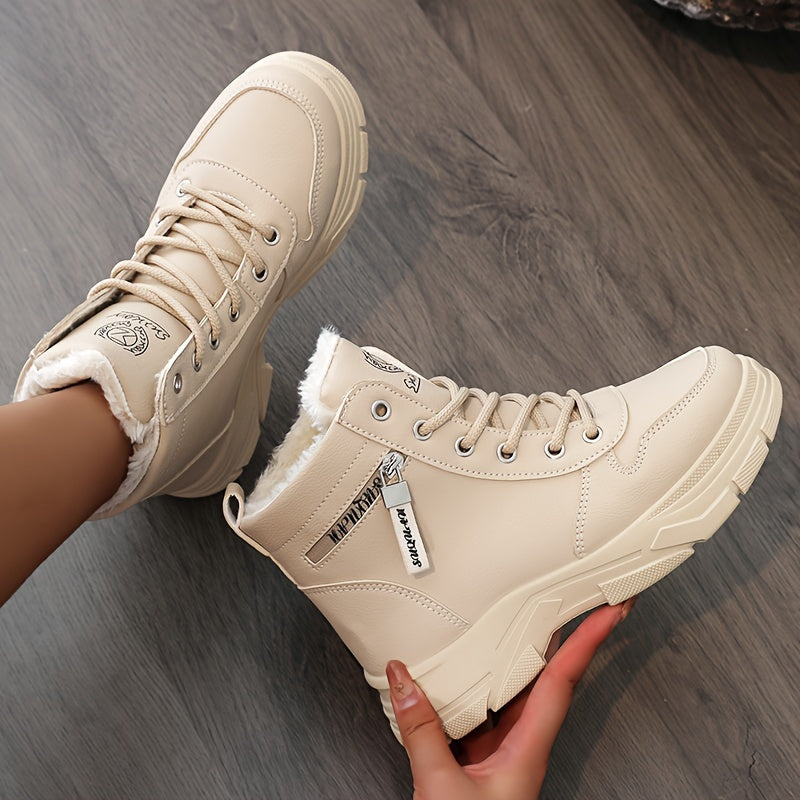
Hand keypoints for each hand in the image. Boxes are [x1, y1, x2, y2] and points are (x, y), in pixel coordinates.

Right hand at [387, 598, 635, 799]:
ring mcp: (506, 750)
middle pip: (550, 676)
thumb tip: (404, 679)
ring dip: (525, 655)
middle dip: (567, 637)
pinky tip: (472, 667)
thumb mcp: (440, 785)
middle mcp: (524, 744)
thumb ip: (421, 730)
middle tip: (579, 599)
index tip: (612, 610)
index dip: (589, 641)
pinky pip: (490, 706)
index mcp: (528, 749)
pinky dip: (484, 680)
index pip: (563, 680)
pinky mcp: (485, 756)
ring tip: (529, 618)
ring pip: (519, 690)